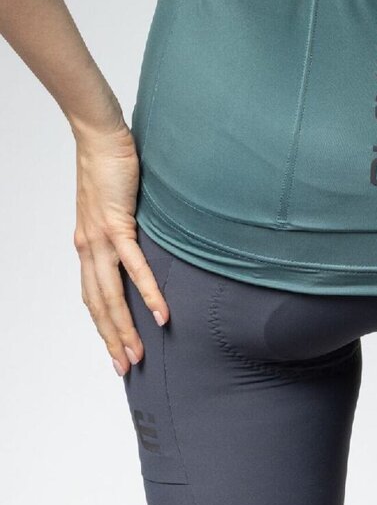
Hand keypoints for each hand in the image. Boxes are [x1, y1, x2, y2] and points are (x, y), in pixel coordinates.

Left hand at [72, 117, 168, 376]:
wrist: (100, 137)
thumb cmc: (110, 166)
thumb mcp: (115, 207)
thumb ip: (124, 230)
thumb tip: (142, 246)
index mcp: (87, 246)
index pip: (93, 296)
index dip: (104, 326)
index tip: (116, 350)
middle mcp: (88, 248)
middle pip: (99, 305)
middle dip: (112, 339)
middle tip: (126, 367)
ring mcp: (100, 239)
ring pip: (111, 295)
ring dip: (125, 328)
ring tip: (139, 353)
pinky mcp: (117, 225)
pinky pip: (134, 266)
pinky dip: (148, 292)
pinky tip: (161, 312)